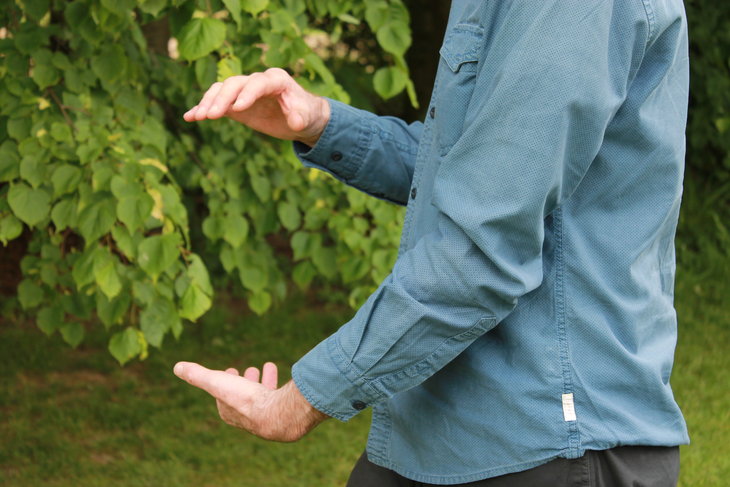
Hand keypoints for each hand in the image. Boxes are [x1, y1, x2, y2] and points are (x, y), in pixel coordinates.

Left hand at [173, 361, 328, 441]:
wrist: (276, 414)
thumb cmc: (245, 400)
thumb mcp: (217, 383)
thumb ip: (198, 375)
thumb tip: (177, 367)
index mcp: (230, 412)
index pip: (224, 397)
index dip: (224, 383)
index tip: (229, 370)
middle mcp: (247, 416)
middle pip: (244, 396)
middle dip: (245, 381)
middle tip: (249, 370)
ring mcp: (265, 413)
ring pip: (262, 394)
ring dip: (262, 380)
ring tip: (265, 367)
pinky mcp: (281, 408)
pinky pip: (277, 393)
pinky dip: (276, 379)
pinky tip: (277, 369)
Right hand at [183, 68, 330, 146]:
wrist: (302, 118)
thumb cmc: (306, 114)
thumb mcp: (307, 117)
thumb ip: (301, 117)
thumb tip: (295, 122)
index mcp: (276, 80)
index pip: (258, 82)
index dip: (247, 93)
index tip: (237, 109)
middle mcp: (257, 81)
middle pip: (234, 84)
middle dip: (222, 99)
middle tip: (210, 115)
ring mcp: (244, 92)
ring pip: (221, 90)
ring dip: (208, 102)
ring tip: (197, 117)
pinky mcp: (236, 104)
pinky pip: (217, 103)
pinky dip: (203, 108)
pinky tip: (189, 117)